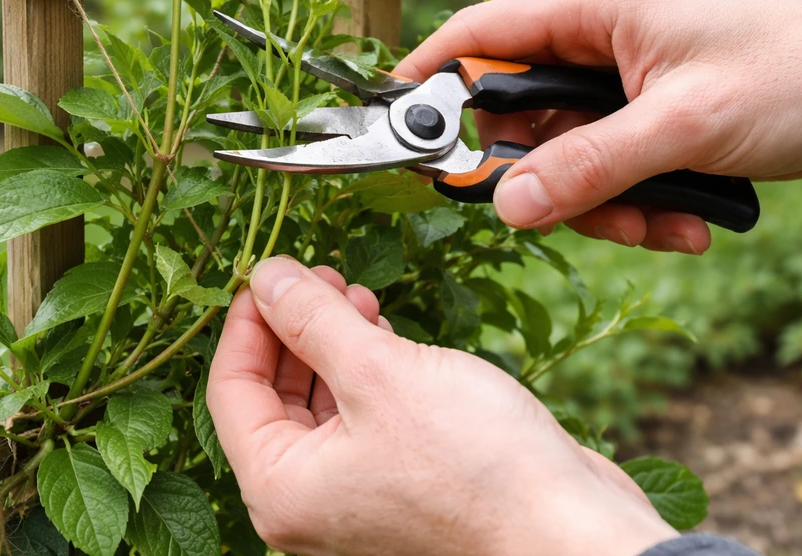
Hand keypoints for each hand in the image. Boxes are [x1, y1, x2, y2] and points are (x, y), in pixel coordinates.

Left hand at [208, 257, 675, 555]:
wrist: (570, 530)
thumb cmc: (474, 468)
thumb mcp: (378, 374)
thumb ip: (312, 321)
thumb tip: (266, 277)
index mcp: (281, 488)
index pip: (230, 389)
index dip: (247, 320)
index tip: (268, 271)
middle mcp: (310, 499)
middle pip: (274, 393)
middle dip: (293, 326)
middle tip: (317, 275)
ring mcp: (357, 490)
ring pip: (320, 400)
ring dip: (330, 341)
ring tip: (352, 292)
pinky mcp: (401, 478)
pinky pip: (361, 413)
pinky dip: (364, 367)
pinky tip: (381, 329)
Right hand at [395, 0, 801, 252]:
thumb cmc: (796, 75)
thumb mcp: (684, 124)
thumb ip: (591, 166)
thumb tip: (507, 206)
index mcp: (592, 12)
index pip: (479, 36)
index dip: (430, 80)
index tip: (398, 133)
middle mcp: (594, 46)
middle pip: (517, 120)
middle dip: (544, 179)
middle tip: (573, 213)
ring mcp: (616, 90)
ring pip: (562, 161)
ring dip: (602, 207)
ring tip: (663, 225)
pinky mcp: (640, 127)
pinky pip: (605, 177)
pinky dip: (636, 210)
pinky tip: (687, 223)